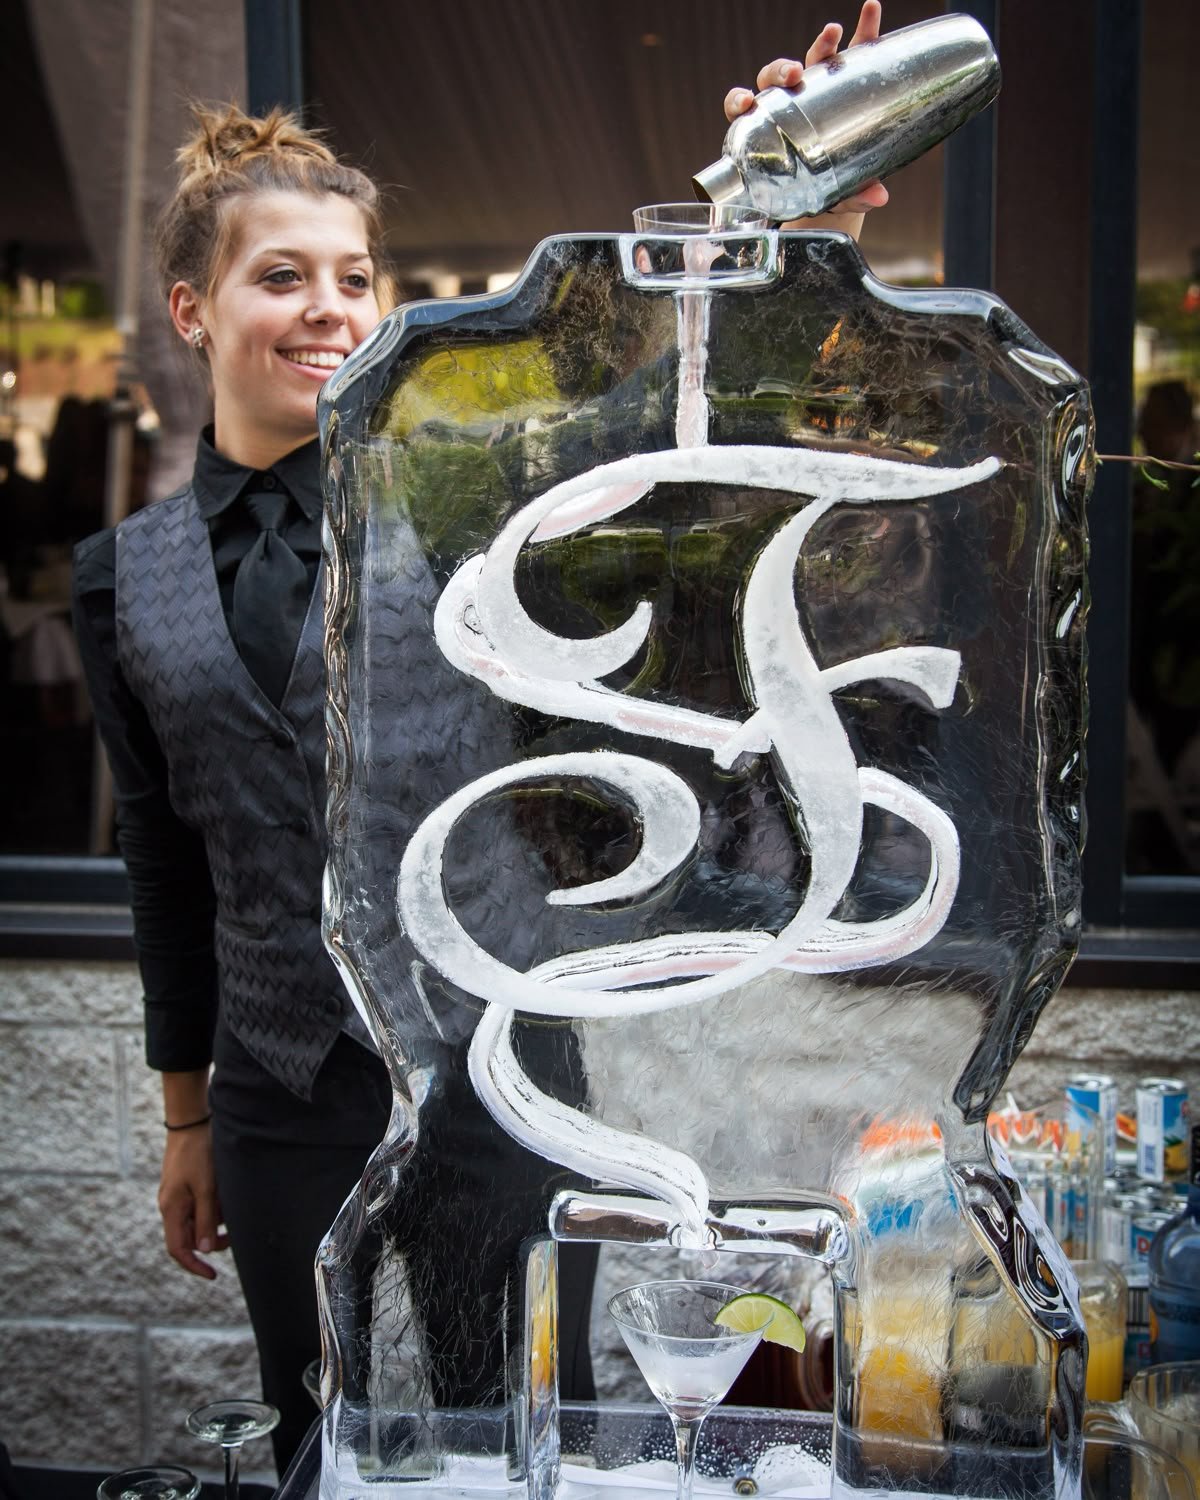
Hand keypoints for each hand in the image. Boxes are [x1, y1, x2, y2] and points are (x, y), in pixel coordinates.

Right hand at [158, 1123, 228, 1278]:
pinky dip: (214, 1206)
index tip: (213, 1275)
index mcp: (171, 1210)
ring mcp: (177, 1196)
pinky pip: (200, 1205)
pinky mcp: (185, 1186)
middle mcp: (171, 1206)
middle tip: (234, 1234)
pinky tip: (225, 1194)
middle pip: (190, 1236)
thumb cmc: (199, 1153)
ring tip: (229, 1203)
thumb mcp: (206, 1188)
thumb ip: (206, 1219)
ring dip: (215, 1219)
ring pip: (197, 1221)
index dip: (194, 1266)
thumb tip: (205, 1250)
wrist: (190, 1121)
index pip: (178, 1249)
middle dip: (212, 1238)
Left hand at [724, 2, 890, 231]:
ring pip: (810, 59)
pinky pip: (852, 48)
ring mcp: (815, 86)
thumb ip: (852, 195)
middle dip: (782, 70)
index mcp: (766, 130)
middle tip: (796, 74)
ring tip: (833, 34)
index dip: (739, 101)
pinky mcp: (844, 76)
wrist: (841, 177)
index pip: (743, 107)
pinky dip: (863, 31)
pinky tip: (871, 13)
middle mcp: (787, 102)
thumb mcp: (832, 196)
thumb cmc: (821, 190)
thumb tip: (880, 198)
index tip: (745, 104)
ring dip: (821, 45)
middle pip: (775, 77)